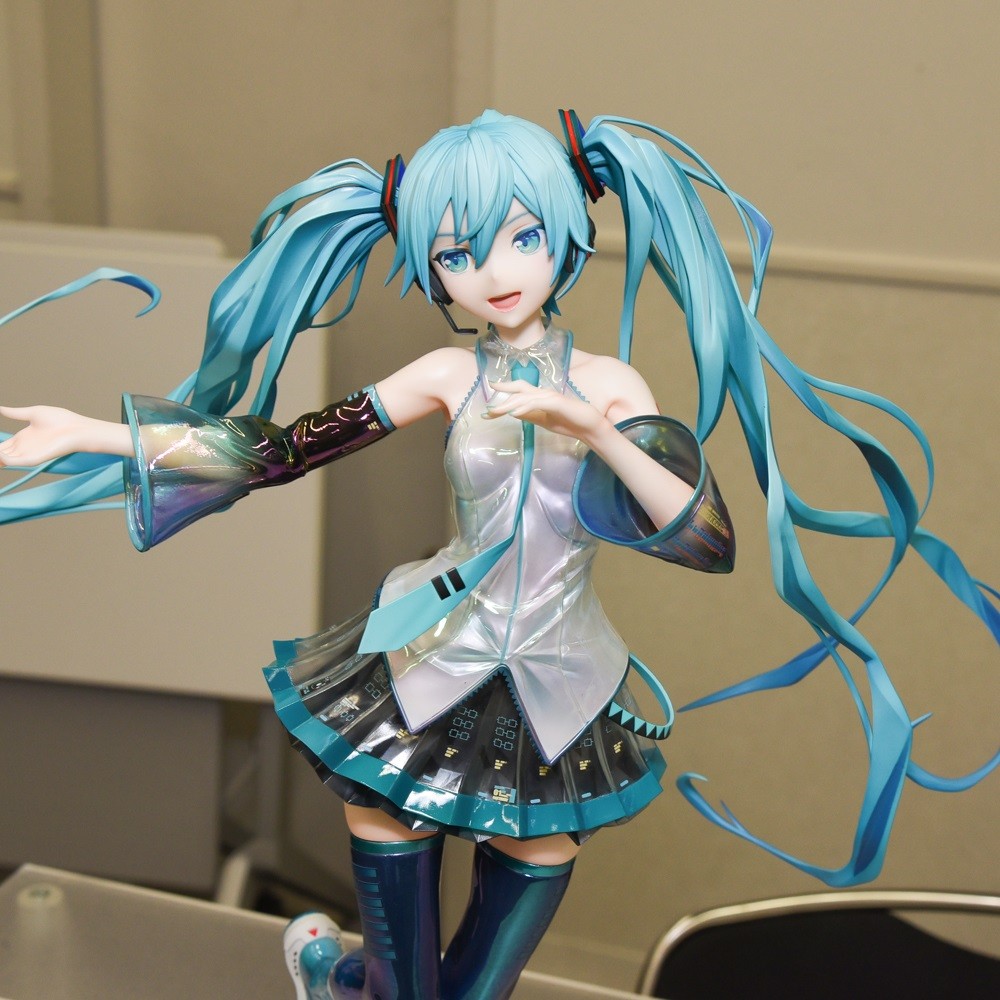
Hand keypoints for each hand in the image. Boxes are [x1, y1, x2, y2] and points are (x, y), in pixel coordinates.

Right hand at [0, 405, 131, 465]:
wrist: (77, 428)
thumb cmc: (61, 420)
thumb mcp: (33, 414)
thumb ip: (15, 413)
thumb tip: (0, 408)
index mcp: (23, 437)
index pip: (2, 445)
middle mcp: (23, 447)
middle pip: (1, 453)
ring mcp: (28, 454)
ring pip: (4, 459)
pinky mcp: (34, 459)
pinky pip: (14, 462)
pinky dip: (3, 459)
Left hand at [485, 380, 606, 443]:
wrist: (590, 427)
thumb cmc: (569, 422)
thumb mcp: (544, 421)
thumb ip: (530, 415)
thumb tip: (513, 413)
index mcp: (540, 397)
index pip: (518, 392)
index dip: (503, 394)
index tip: (487, 406)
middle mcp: (543, 393)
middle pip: (518, 389)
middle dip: (501, 397)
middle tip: (486, 410)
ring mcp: (550, 397)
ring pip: (524, 397)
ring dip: (508, 405)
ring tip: (495, 412)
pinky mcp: (557, 403)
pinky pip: (537, 404)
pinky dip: (524, 408)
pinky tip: (514, 414)